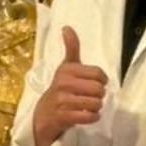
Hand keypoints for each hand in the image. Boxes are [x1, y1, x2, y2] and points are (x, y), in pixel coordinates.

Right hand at [31, 27, 107, 145]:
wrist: (43, 114)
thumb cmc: (60, 88)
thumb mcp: (65, 67)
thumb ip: (71, 48)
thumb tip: (67, 27)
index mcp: (67, 69)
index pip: (98, 73)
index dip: (102, 80)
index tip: (97, 83)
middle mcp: (63, 83)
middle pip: (98, 89)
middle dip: (100, 95)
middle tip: (92, 97)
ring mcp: (62, 100)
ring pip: (95, 103)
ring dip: (96, 107)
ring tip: (89, 106)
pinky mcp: (63, 116)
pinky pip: (88, 116)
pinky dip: (92, 117)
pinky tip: (88, 115)